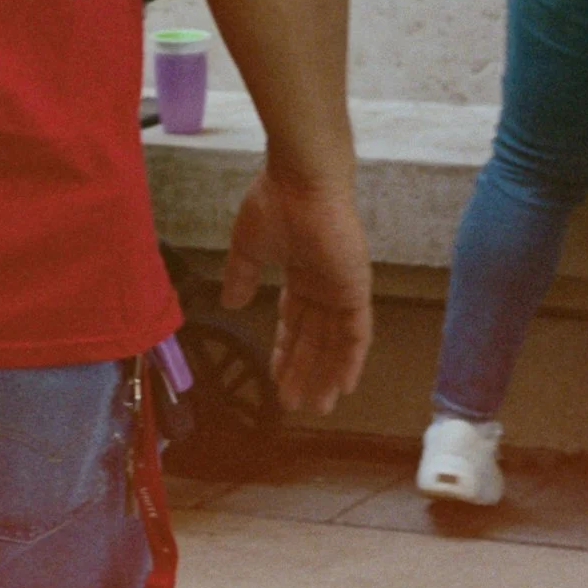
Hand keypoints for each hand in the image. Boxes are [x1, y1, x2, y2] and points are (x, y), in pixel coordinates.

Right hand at [220, 170, 372, 415]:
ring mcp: (341, 289)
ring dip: (324, 375)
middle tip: (293, 403)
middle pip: (314, 339)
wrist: (301, 181)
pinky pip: (356, 335)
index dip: (285, 350)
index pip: (294, 321)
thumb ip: (241, 277)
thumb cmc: (273, 204)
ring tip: (313, 405)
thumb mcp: (248, 247)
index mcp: (300, 273)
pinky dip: (350, 361)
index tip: (274, 376)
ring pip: (334, 343)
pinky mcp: (354, 290)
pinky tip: (343, 386)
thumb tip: (231, 303)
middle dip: (303, 371)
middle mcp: (324, 286)